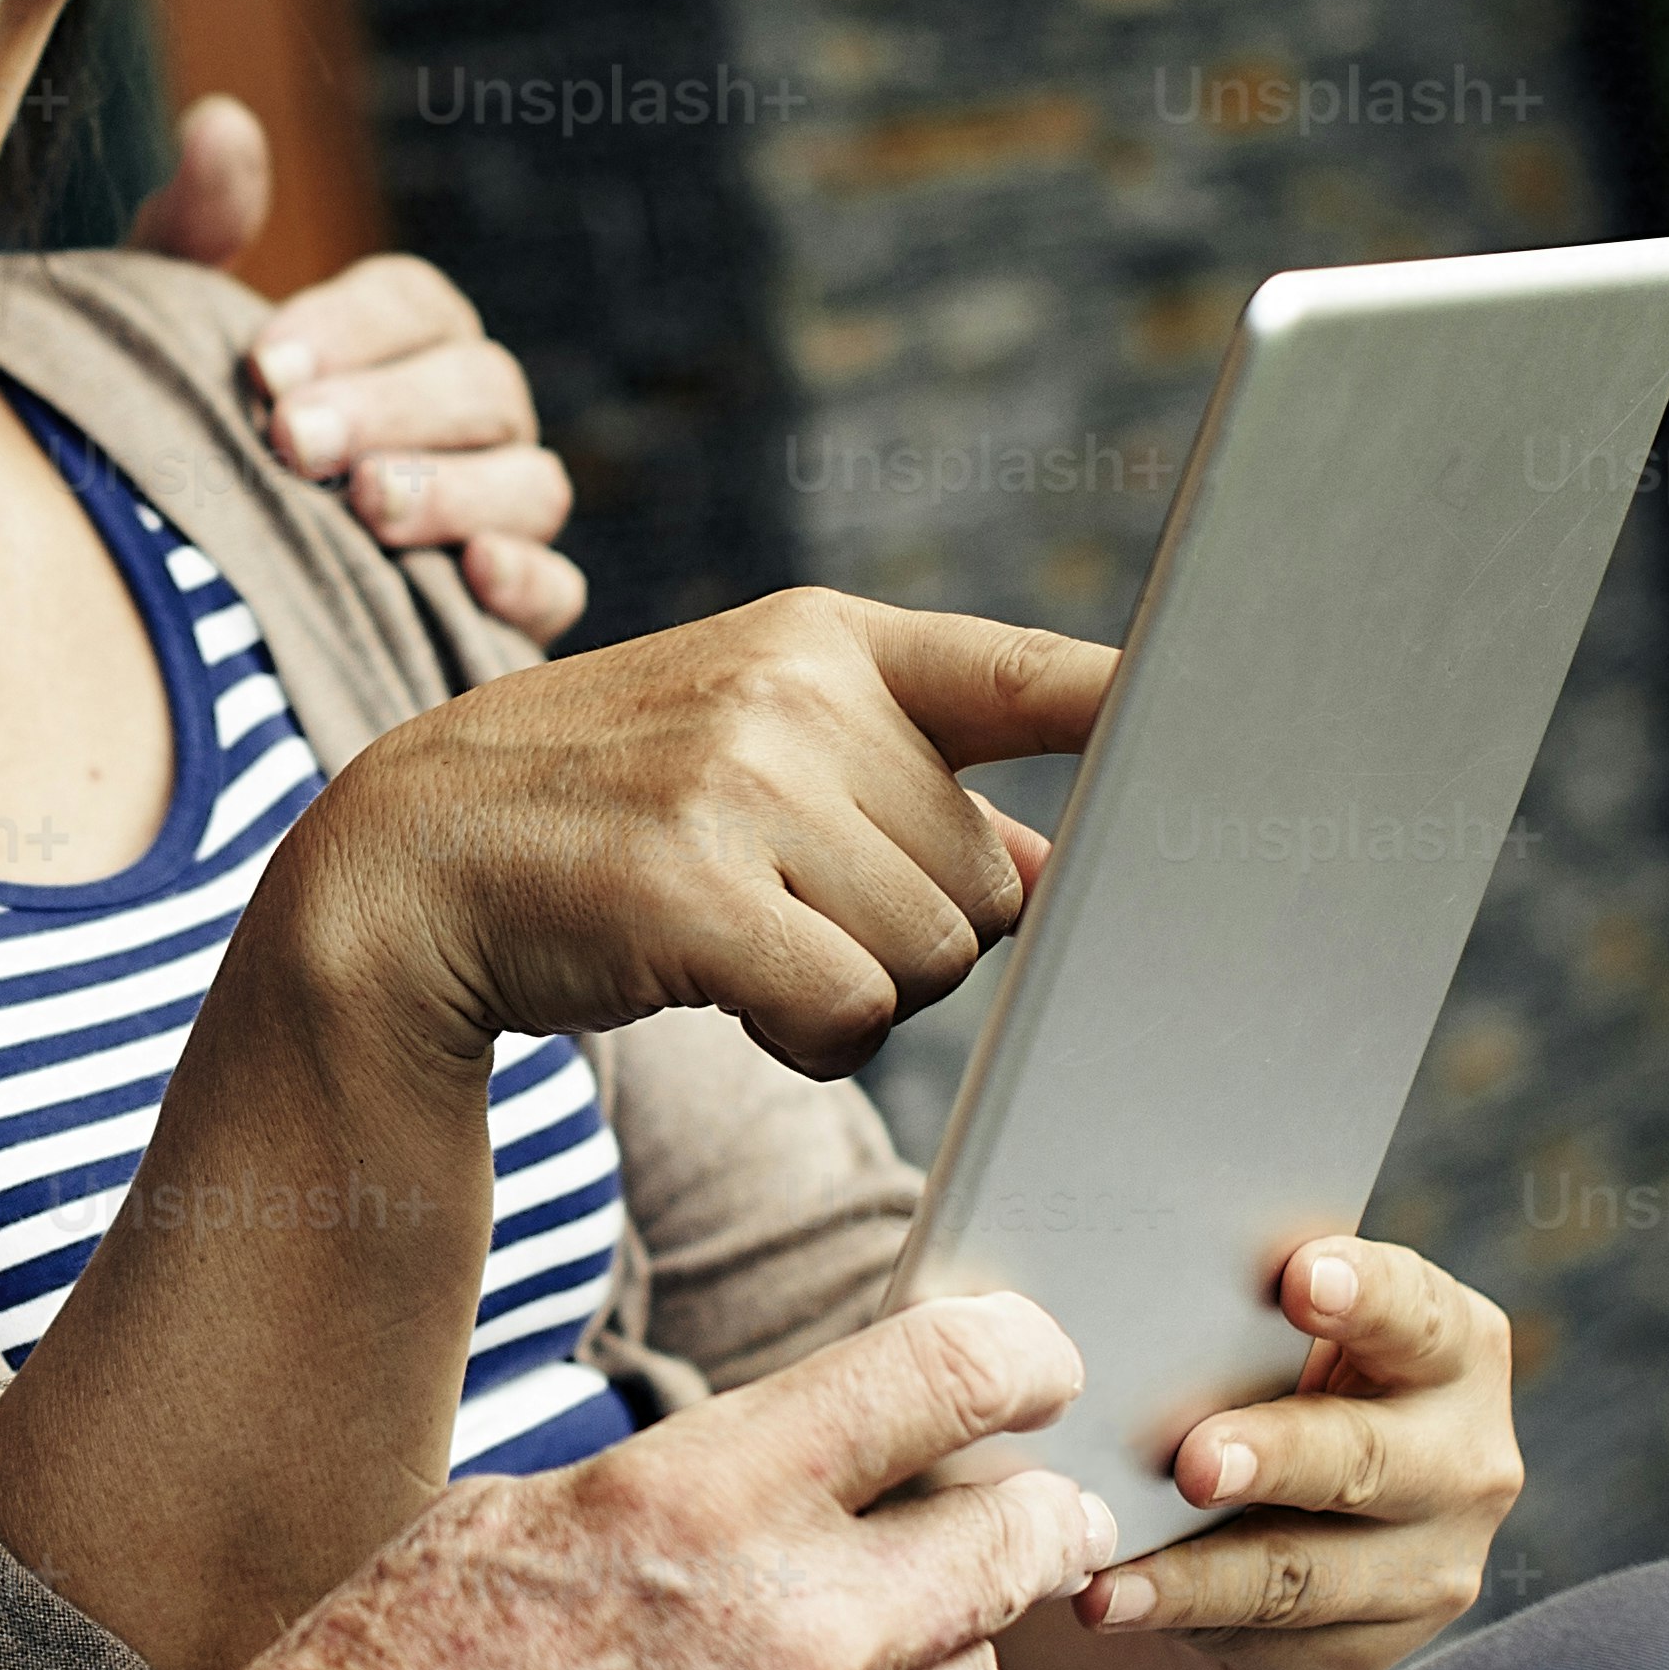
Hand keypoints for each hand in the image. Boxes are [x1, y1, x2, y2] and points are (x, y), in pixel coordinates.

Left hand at [131, 92, 584, 641]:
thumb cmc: (184, 435)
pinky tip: (471, 577)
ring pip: (532, 484)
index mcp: (402, 340)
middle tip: (292, 439)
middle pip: (479, 388)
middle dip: (391, 409)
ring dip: (455, 492)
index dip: (350, 327)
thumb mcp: (169, 331)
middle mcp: (469, 421)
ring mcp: (500, 516)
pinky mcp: (504, 616)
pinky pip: (559, 595)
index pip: (413, 304)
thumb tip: (219, 124)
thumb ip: (194, 229)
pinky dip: (530, 584)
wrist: (175, 582)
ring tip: (365, 506)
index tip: (261, 363)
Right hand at [215, 1295, 1104, 1669]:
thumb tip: (791, 1471)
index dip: (1015, 1353)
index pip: (944, 1377)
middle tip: (1025, 1503)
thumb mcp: (510, 1525)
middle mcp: (796, 1635)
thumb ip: (682, 1490)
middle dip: (1033, 1508)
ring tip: (848, 1638)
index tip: (1028, 1362)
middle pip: (1023, 1536)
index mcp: (702, 1503)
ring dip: (939, 1640)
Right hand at [263, 592, 1111, 1081]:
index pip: (1032, 669)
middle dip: (905, 929)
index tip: (1267, 702)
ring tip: (738, 942)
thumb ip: (907, 798)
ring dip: (853, 991)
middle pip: (987, 879)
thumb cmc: (602, 824)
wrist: (401, 869)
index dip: (1153, 703)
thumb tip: (1051, 878)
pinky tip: (719, 989)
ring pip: (931, 955)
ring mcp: (735, 778)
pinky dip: (801, 1032)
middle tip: (778, 907)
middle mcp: (791, 686)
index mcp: (823, 637)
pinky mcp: (690, 885)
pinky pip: (849, 1009)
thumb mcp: (749, 760)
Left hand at [994, 1233, 1526, 1669]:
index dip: (1364, 1293)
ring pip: (1305, 1576)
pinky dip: (1187, 1628)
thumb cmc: (1266, 1370)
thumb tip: (1107, 1276)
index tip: (1299, 1278)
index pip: (1415, 1312)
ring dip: (1197, 1579)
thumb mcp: (1271, 1327)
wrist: (1289, 1497)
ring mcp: (1430, 1567)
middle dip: (1275, 1459)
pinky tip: (1119, 1609)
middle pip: (1368, 1458)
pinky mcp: (1371, 1649)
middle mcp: (1465, 1459)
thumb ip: (1233, 1299)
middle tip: (1193, 1463)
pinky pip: (1274, 1646)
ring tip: (1104, 1581)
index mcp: (1452, 1346)